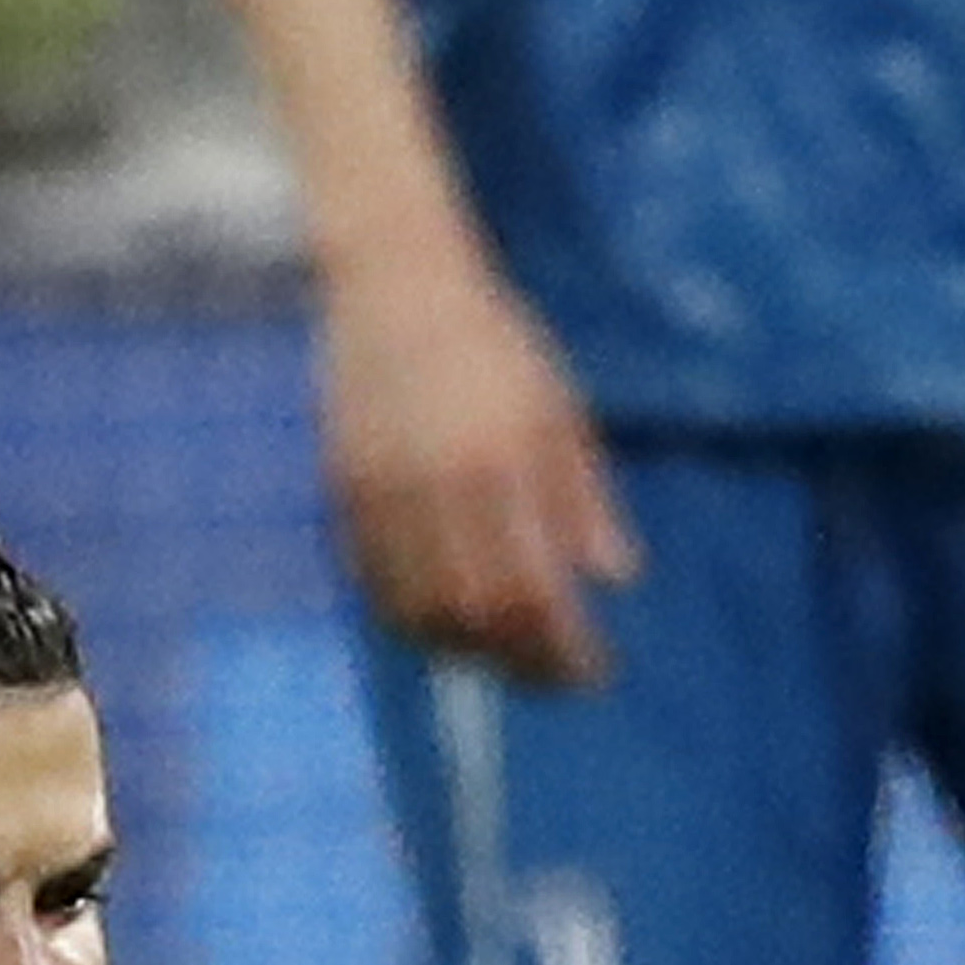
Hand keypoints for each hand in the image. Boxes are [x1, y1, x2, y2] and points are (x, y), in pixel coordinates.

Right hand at [313, 254, 639, 689]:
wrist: (395, 286)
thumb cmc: (494, 346)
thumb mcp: (559, 409)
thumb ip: (586, 497)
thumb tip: (618, 579)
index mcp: (503, 457)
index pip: (536, 590)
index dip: (565, 649)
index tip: (593, 672)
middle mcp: (438, 483)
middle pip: (477, 616)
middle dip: (522, 663)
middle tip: (554, 678)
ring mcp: (383, 493)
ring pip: (421, 615)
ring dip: (466, 652)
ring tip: (503, 653)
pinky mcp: (345, 495)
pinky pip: (377, 589)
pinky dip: (415, 622)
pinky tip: (449, 621)